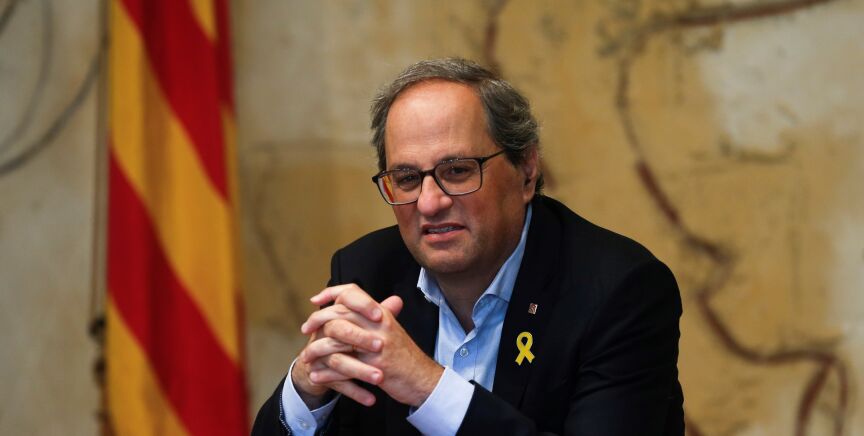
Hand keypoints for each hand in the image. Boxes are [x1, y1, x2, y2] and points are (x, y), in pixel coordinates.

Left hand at [301, 285, 443, 406]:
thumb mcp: (392, 329)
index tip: (316, 300)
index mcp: (380, 313)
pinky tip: (316, 376)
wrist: (423, 379)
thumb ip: (375, 315)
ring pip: (335, 340)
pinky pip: (341, 367)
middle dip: (317, 321)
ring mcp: (376, 345)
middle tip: (305, 330)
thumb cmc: (405, 356)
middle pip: (338, 313)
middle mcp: (378, 324)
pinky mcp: (373, 367)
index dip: (332, 292)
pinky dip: (326, 373)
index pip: (352, 292)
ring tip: (305, 358)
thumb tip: (358, 302)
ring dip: (316, 350)